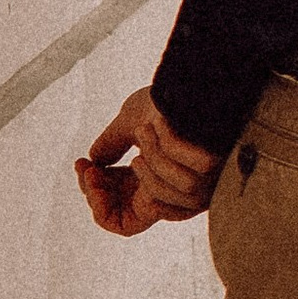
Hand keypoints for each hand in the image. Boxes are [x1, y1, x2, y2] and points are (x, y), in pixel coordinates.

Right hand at [77, 87, 219, 235]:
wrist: (196, 77)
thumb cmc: (168, 97)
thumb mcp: (131, 122)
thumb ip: (112, 144)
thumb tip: (92, 161)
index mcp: (153, 186)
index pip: (122, 221)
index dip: (99, 205)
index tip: (85, 171)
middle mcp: (174, 194)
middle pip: (134, 219)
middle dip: (103, 192)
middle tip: (90, 167)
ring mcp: (198, 184)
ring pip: (161, 192)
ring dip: (150, 155)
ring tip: (146, 127)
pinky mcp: (212, 169)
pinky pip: (184, 177)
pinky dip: (168, 146)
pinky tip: (161, 125)